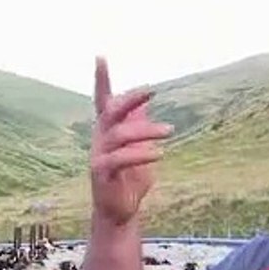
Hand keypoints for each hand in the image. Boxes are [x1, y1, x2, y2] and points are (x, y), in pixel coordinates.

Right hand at [89, 56, 173, 226]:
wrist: (121, 212)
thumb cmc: (130, 180)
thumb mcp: (140, 149)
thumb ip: (139, 126)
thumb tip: (145, 102)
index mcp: (108, 131)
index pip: (103, 101)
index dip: (101, 80)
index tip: (100, 57)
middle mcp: (100, 139)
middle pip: (110, 111)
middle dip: (129, 98)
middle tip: (151, 91)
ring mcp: (98, 155)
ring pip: (120, 134)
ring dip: (146, 131)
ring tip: (169, 132)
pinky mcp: (101, 173)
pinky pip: (120, 158)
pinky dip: (141, 153)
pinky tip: (159, 153)